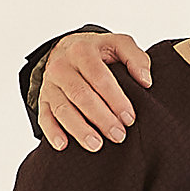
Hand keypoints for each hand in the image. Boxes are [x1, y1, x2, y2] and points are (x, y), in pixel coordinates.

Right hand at [39, 30, 153, 151]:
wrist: (67, 48)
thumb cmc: (98, 51)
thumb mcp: (118, 44)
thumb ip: (136, 57)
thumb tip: (146, 81)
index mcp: (82, 50)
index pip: (99, 78)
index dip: (115, 99)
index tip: (130, 118)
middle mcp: (62, 66)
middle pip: (81, 95)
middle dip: (101, 118)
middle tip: (119, 135)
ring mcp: (50, 84)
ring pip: (63, 109)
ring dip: (79, 129)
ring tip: (97, 145)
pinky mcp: (43, 98)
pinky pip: (44, 117)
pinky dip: (52, 132)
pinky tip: (63, 145)